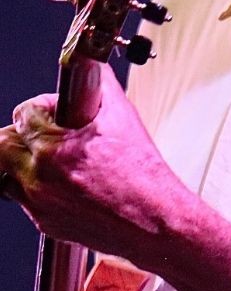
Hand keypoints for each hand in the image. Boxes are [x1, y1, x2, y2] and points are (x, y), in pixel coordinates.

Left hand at [0, 72, 230, 290]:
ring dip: (23, 162)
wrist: (155, 221)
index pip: (23, 113)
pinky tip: (67, 184)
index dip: (40, 108)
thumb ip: (101, 87)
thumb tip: (92, 69)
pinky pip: (23, 197)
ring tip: (51, 160)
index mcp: (55, 147)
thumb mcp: (125, 119)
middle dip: (22, 135)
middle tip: (43, 135)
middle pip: (2, 143)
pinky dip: (38, 187)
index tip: (53, 112)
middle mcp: (40, 176)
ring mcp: (38, 202)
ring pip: (5, 173)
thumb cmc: (144, 174)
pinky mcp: (42, 221)